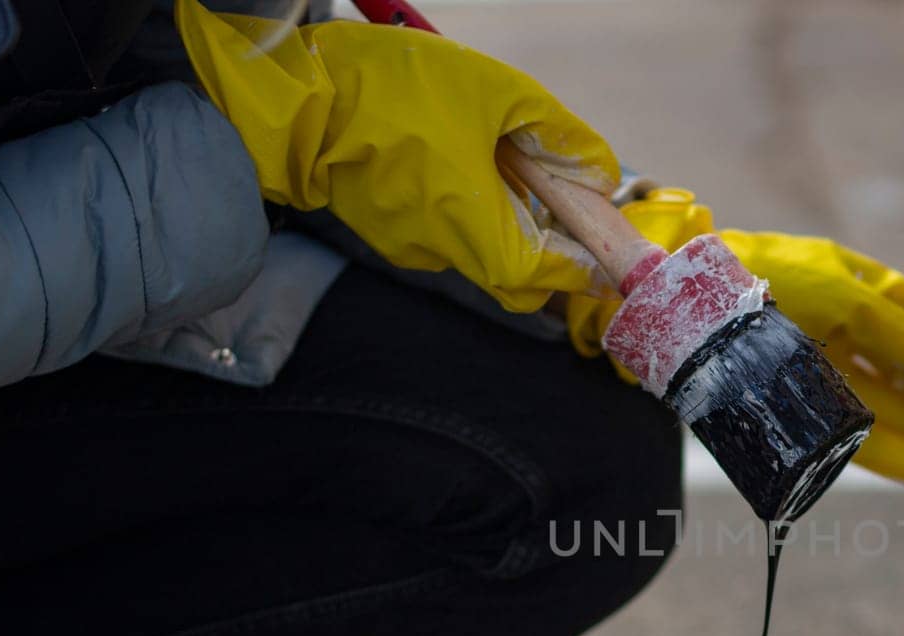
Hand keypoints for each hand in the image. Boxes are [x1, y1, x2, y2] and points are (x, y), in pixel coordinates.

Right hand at [176, 0, 619, 312]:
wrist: (297, 95)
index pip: (552, 277)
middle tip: (563, 201)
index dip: (587, 264)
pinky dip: (471, 211)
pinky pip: (449, 234)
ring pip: (485, 252)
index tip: (606, 241)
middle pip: (521, 275)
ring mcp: (414, 248)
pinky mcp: (390, 233)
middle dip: (552, 247)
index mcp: (479, 232)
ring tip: (505, 164)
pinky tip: (462, 163)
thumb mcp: (495, 91)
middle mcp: (448, 254)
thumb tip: (601, 173)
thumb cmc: (395, 90)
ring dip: (510, 221)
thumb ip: (557, 133)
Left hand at [567, 189, 903, 484]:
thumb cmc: (760, 280)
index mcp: (853, 282)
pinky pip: (851, 431)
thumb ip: (898, 331)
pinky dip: (890, 454)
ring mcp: (815, 365)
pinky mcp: (789, 403)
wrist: (678, 307)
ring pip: (890, 405)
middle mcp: (839, 324)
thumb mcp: (841, 294)